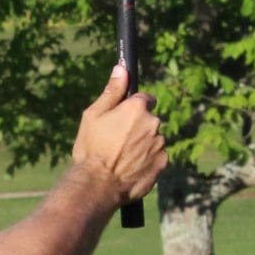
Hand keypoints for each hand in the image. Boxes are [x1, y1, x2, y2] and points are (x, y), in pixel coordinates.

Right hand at [71, 64, 165, 208]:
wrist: (98, 185)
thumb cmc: (92, 149)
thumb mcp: (93, 116)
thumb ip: (112, 92)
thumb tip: (121, 69)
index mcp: (137, 108)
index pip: (145, 99)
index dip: (133, 108)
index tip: (123, 119)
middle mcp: (153, 123)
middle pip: (149, 121)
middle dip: (138, 128)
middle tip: (118, 142)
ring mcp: (160, 144)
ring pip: (154, 139)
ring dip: (143, 145)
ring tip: (122, 158)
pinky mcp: (163, 163)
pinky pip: (157, 157)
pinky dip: (147, 161)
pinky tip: (131, 168)